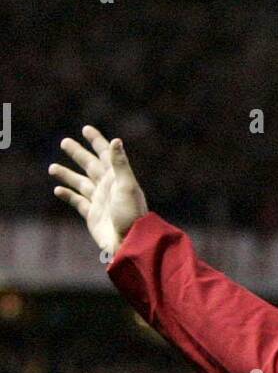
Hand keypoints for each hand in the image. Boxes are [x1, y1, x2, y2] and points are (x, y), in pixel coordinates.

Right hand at [49, 124, 148, 257]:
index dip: (96, 141)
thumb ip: (120, 165)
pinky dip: (68, 195)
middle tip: (64, 142)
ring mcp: (99, 201)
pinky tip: (58, 190)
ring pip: (80, 183)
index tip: (86, 129)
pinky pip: (77, 202)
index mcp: (116, 178)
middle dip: (78, 154)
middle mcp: (107, 187)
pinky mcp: (92, 215)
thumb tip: (116, 140)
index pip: (105, 155)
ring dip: (67, 174)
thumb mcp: (127, 187)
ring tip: (52, 168)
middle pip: (90, 166)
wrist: (129, 243)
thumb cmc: (131, 215)